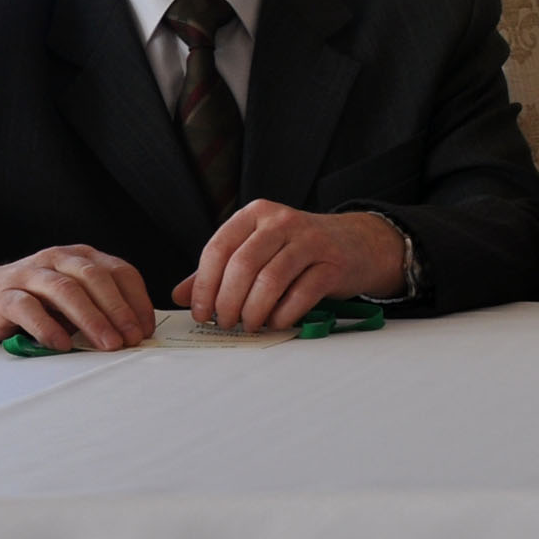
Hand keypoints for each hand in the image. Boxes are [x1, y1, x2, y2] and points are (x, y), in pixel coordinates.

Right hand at [0, 245, 156, 350]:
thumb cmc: (33, 303)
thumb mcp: (71, 300)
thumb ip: (99, 308)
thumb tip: (136, 333)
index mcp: (80, 257)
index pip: (119, 271)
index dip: (137, 300)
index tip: (147, 329)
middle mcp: (56, 259)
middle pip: (95, 278)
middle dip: (118, 310)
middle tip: (132, 338)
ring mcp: (28, 274)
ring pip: (65, 290)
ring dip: (91, 319)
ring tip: (107, 345)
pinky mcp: (2, 295)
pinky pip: (27, 308)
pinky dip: (47, 327)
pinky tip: (62, 345)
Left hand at [173, 202, 407, 330]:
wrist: (357, 243)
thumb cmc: (299, 250)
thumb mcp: (258, 250)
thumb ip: (219, 270)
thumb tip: (181, 296)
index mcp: (256, 214)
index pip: (219, 248)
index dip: (205, 285)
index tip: (200, 312)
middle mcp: (282, 221)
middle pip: (243, 265)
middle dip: (228, 302)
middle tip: (225, 323)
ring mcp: (311, 240)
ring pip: (270, 280)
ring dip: (254, 311)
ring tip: (250, 325)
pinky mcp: (334, 263)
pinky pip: (302, 294)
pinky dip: (284, 314)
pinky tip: (277, 322)